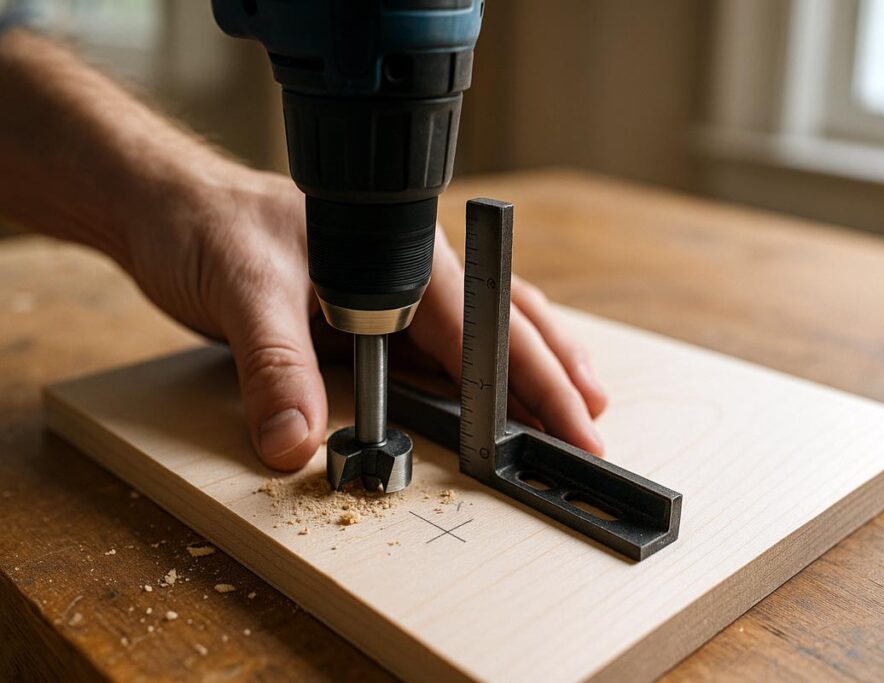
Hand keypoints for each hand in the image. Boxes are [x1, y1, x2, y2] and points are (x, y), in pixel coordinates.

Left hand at [125, 164, 607, 470]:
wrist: (168, 209)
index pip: (486, 324)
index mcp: (400, 256)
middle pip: (504, 325)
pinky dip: (474, 378)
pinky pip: (436, 353)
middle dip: (555, 375)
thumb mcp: (241, 291)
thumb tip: (298, 443)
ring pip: (481, 335)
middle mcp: (408, 276)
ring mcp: (392, 297)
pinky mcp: (368, 318)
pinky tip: (489, 397)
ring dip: (529, 373)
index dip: (535, 378)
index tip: (571, 422)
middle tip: (593, 426)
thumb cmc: (209, 225)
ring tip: (572, 404)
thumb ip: (275, 367)